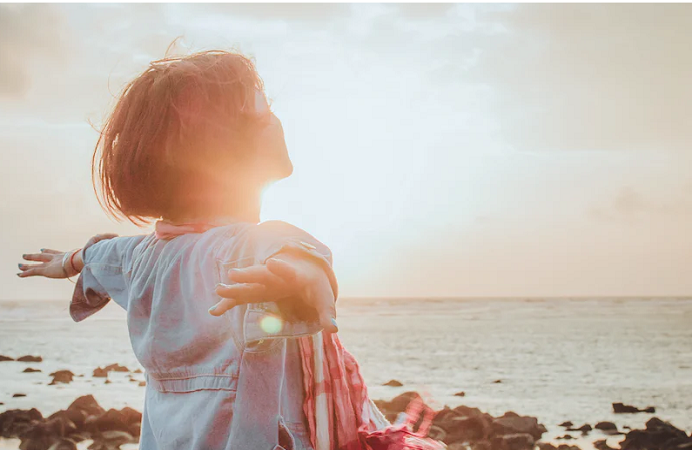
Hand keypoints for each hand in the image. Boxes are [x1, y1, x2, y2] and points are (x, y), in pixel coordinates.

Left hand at [17, 233, 117, 278]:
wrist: (87, 258)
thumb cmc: (95, 254)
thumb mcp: (101, 248)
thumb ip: (107, 243)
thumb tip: (118, 237)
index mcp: (68, 255)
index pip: (57, 252)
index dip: (49, 251)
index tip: (42, 249)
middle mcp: (58, 258)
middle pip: (45, 255)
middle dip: (37, 255)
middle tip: (29, 254)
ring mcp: (52, 263)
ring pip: (37, 263)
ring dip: (28, 264)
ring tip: (18, 265)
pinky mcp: (48, 269)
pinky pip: (34, 272)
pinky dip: (26, 273)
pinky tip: (18, 274)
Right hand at [211, 255, 337, 332]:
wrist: (306, 271)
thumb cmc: (316, 286)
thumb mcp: (324, 298)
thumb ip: (327, 313)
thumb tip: (333, 330)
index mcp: (295, 275)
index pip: (288, 271)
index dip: (281, 268)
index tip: (272, 263)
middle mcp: (276, 276)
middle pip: (261, 275)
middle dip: (248, 274)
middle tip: (233, 273)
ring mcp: (265, 283)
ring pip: (247, 285)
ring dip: (233, 288)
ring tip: (218, 289)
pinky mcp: (258, 292)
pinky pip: (241, 298)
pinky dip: (229, 303)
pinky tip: (214, 311)